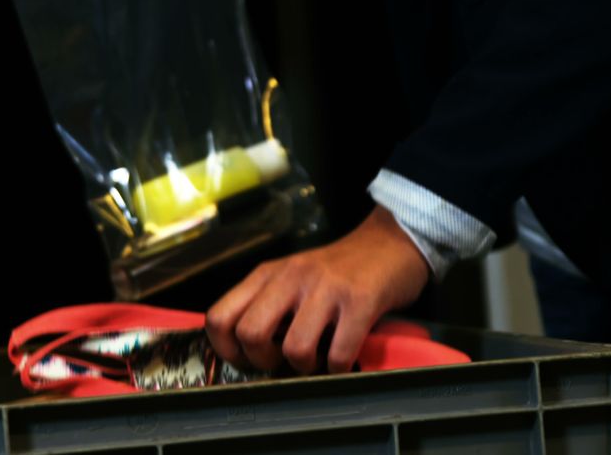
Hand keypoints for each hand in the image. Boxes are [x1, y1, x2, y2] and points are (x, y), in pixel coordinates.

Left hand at [206, 206, 429, 373]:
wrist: (390, 242)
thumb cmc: (339, 268)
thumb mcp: (291, 276)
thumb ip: (266, 303)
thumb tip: (244, 349)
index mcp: (267, 274)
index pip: (220, 316)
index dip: (226, 349)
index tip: (244, 360)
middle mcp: (291, 278)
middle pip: (250, 333)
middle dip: (262, 360)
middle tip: (280, 361)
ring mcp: (326, 288)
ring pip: (294, 348)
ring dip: (304, 366)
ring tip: (316, 359)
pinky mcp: (360, 301)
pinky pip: (339, 352)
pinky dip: (338, 368)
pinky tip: (342, 359)